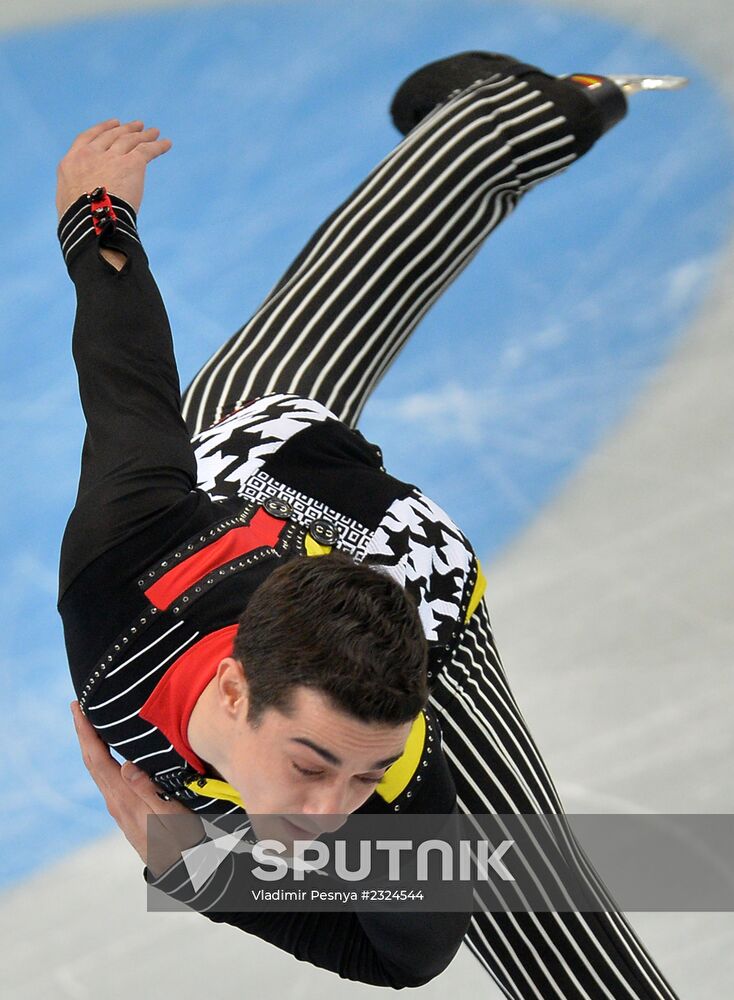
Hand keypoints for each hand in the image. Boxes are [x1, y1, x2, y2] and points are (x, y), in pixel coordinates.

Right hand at [56, 119, 172, 221]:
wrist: (93, 223)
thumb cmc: (79, 223)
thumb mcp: (67, 203)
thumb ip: (76, 194)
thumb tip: (83, 204)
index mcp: (71, 162)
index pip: (87, 139)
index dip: (102, 129)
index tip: (113, 124)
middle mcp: (90, 155)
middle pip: (111, 136)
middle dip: (125, 129)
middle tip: (137, 126)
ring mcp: (111, 158)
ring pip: (130, 140)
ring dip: (143, 135)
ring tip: (153, 132)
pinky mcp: (131, 164)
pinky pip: (146, 150)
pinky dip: (158, 145)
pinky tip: (166, 143)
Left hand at [70, 700, 203, 877]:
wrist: (181, 873)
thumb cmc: (181, 842)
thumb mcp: (170, 815)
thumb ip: (148, 790)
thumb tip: (126, 765)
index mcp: (123, 799)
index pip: (97, 759)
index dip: (86, 732)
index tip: (78, 707)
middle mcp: (116, 801)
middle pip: (92, 761)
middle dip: (83, 733)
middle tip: (77, 705)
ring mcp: (120, 807)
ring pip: (98, 769)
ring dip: (92, 744)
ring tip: (91, 722)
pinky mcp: (127, 810)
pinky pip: (107, 776)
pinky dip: (103, 756)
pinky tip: (110, 752)